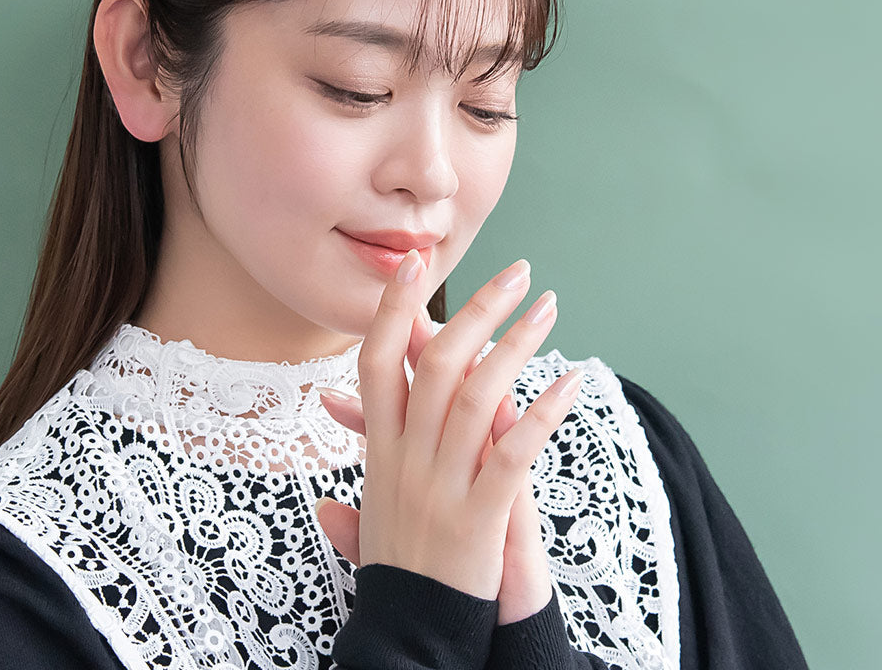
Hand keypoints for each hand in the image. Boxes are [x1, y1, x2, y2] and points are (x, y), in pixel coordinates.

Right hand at [314, 251, 580, 602]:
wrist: (411, 638)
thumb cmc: (399, 574)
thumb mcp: (370, 528)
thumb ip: (351, 501)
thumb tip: (325, 499)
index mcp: (379, 450)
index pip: (374, 361)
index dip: (393, 309)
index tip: (412, 264)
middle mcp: (405, 458)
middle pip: (435, 362)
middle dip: (477, 308)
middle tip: (517, 272)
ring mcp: (441, 485)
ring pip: (476, 395)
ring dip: (516, 344)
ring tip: (548, 308)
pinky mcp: (479, 516)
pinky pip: (513, 453)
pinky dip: (543, 413)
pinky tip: (570, 383)